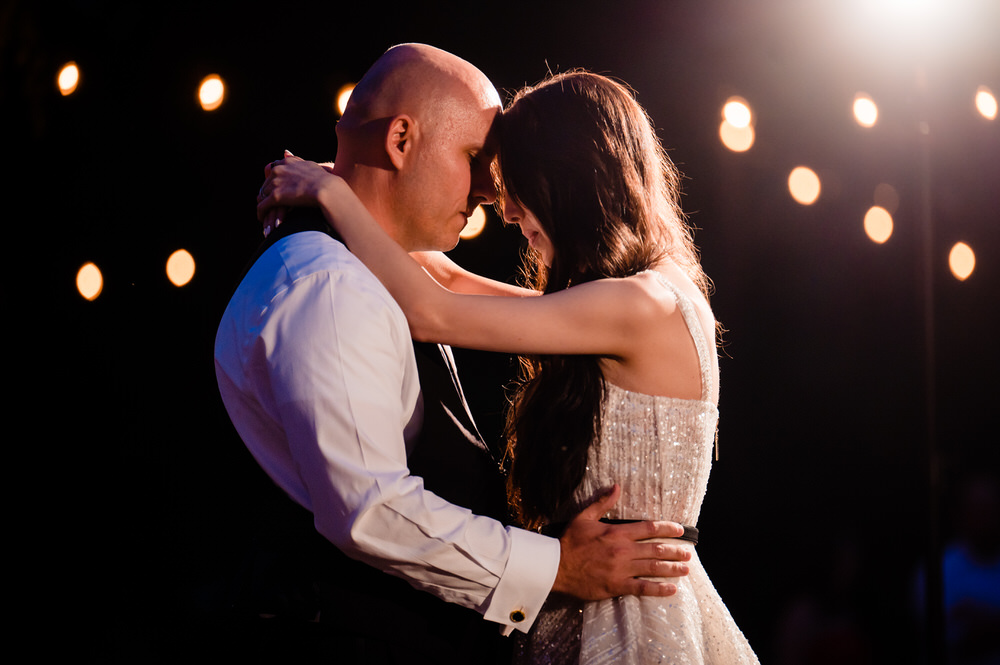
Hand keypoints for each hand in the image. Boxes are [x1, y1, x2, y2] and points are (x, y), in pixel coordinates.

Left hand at [256, 151, 336, 235]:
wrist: (327, 189)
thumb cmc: (323, 179)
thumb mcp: (308, 164)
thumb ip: (295, 159)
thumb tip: (285, 152)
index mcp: (286, 162)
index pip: (274, 171)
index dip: (275, 181)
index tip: (277, 188)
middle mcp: (278, 170)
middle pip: (266, 183)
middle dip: (267, 193)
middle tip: (270, 204)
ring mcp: (275, 183)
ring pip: (263, 195)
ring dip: (264, 204)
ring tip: (267, 214)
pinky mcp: (275, 197)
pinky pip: (262, 206)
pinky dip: (261, 213)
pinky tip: (262, 219)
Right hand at [552, 484, 691, 599]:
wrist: (557, 566)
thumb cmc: (570, 541)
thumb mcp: (584, 517)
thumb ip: (603, 503)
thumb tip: (617, 487)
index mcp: (617, 532)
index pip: (649, 528)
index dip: (667, 528)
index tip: (680, 530)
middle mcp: (623, 550)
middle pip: (656, 549)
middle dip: (675, 551)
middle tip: (688, 554)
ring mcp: (621, 569)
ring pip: (654, 567)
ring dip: (672, 568)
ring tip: (685, 569)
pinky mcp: (617, 585)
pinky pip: (642, 588)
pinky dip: (659, 589)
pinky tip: (672, 589)